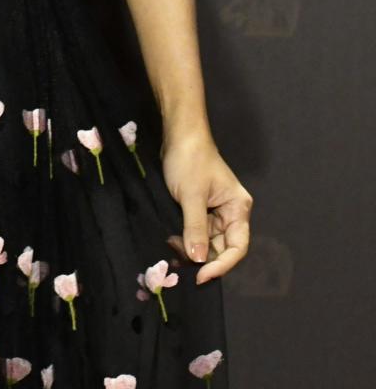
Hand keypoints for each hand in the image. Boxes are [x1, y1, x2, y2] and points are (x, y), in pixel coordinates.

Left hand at [160, 127, 252, 283]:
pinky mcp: (200, 207)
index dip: (221, 265)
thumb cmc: (189, 160)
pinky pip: (197, 230)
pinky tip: (172, 240)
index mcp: (238, 208)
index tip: (201, 276)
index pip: (237, 247)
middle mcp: (230, 212)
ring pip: (207, 240)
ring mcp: (215, 210)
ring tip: (172, 249)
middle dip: (203, 257)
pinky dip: (186, 237)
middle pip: (222, 246)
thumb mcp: (191, 196)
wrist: (178, 134)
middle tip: (180, 263)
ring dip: (192, 248)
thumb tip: (199, 260)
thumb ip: (196, 229)